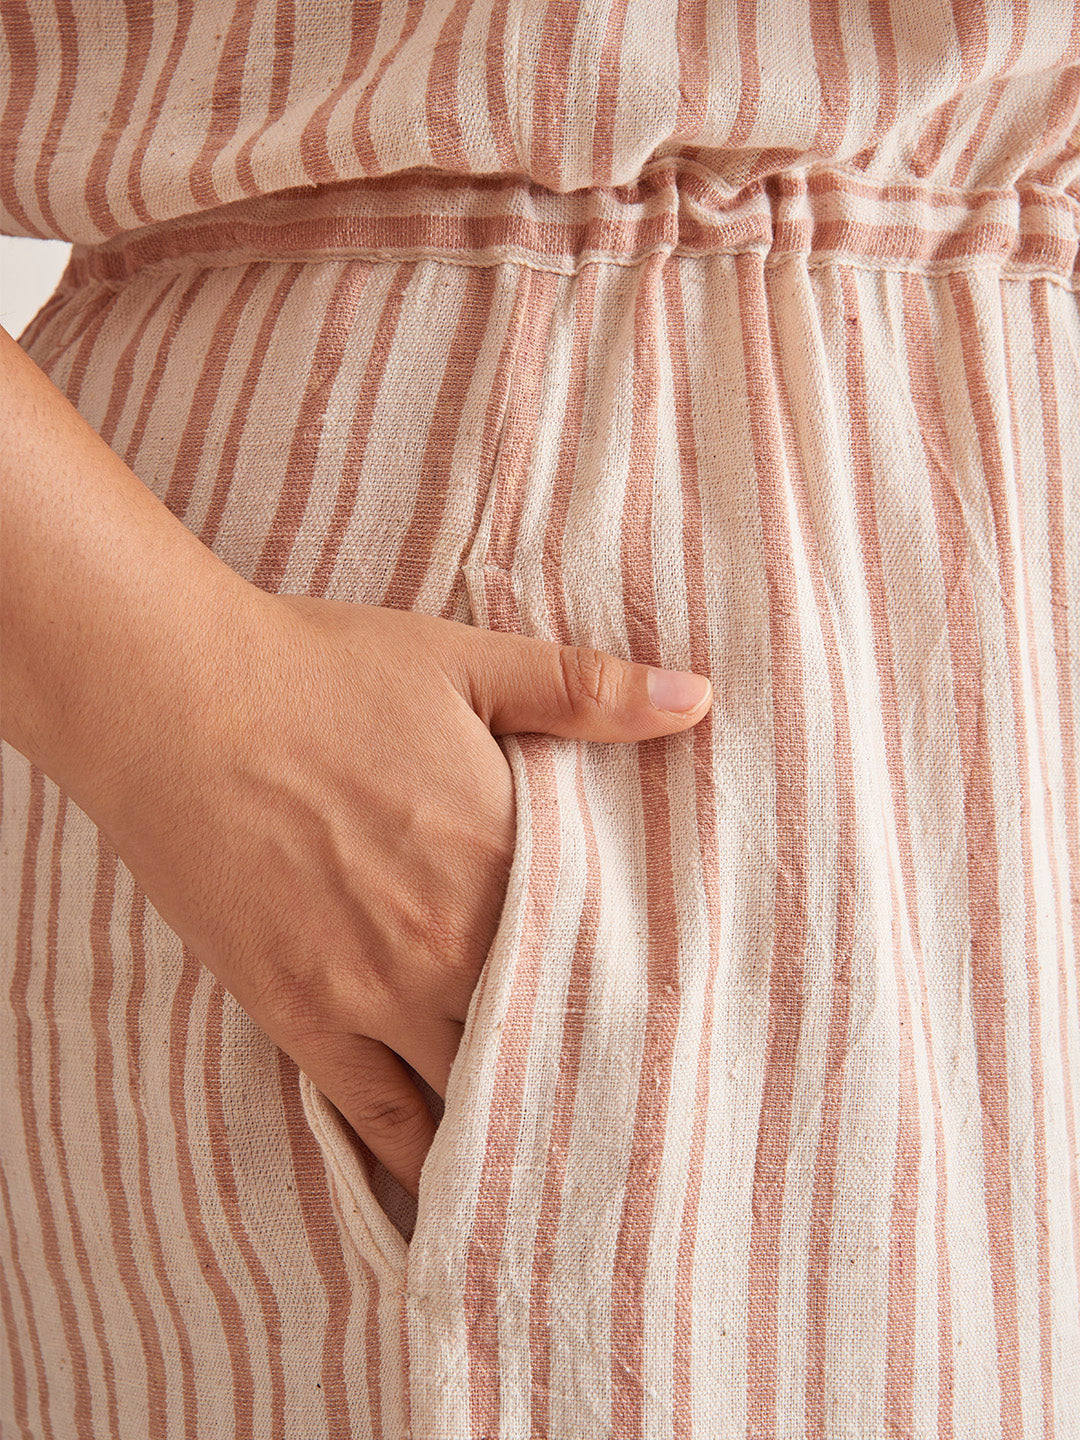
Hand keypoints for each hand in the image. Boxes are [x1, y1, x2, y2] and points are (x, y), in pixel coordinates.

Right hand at [93, 589, 712, 1196]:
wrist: (174, 699)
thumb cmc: (322, 671)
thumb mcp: (467, 662)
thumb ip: (585, 691)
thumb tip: (698, 700)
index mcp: (502, 854)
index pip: (602, 953)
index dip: (643, 991)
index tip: (683, 1023)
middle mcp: (450, 940)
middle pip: (548, 1035)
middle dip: (592, 1066)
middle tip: (643, 1107)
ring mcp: (372, 990)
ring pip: (474, 1087)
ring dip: (521, 1118)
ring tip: (570, 1157)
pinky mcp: (301, 1015)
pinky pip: (379, 1116)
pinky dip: (424, 1159)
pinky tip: (458, 1190)